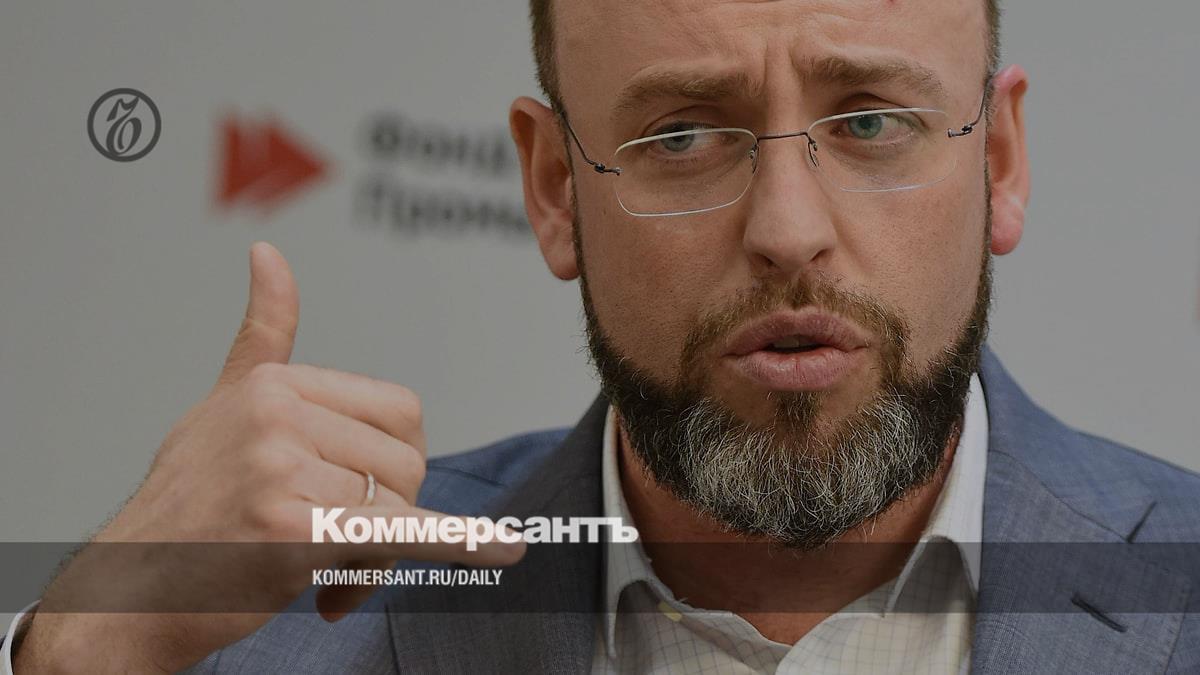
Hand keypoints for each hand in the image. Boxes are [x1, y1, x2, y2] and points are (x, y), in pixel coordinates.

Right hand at [12, 242, 525, 673]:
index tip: (366, 494)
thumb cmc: (187, 501)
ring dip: (376, 559)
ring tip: (321, 577)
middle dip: (390, 516)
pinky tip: (507, 550)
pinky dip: (460, 546)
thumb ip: (264, 335)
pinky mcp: (292, 532)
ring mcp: (283, 471)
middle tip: (337, 549)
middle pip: (406, 464)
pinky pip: (398, 539)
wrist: (133, 590)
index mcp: (276, 382)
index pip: (401, 412)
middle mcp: (278, 416)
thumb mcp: (222, 403)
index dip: (400, 460)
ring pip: (396, 514)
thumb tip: (270, 254)